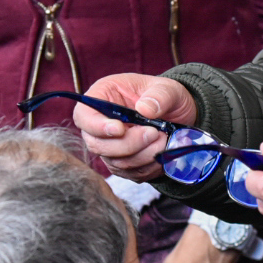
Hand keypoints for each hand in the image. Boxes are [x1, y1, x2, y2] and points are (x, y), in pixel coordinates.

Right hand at [75, 73, 197, 180]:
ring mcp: (110, 146)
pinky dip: (149, 165)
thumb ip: (159, 95)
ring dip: (143, 155)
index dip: (96, 126)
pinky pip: (131, 173)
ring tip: (164, 140)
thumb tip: (145, 109)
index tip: (120, 129)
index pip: (84, 115)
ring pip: (116, 162)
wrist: (178, 115)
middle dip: (128, 144)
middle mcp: (100, 123)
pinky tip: (162, 152)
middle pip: (97, 144)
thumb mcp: (168, 88)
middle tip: (154, 133)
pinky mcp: (123, 163)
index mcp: (103, 96)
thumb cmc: (166, 97)